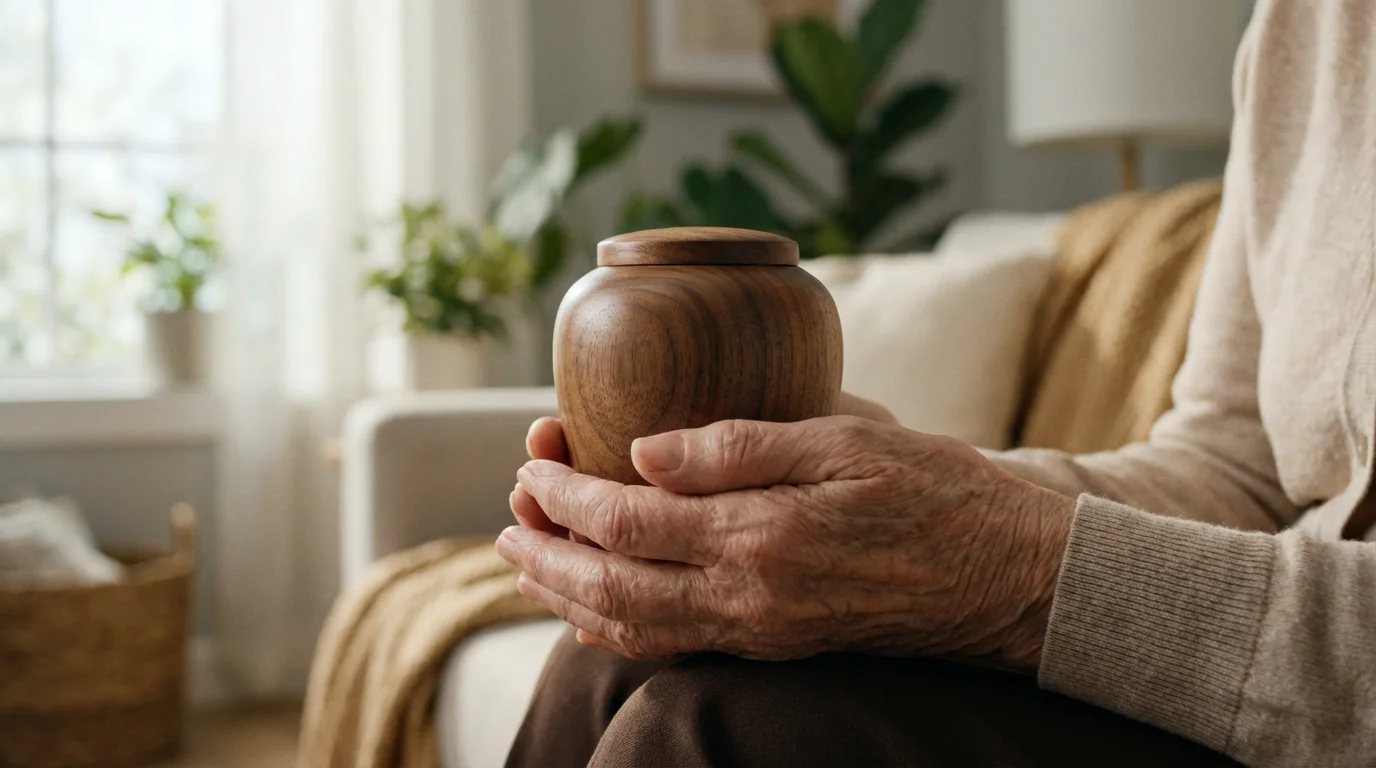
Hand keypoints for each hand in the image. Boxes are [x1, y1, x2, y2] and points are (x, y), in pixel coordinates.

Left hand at [498, 416, 1074, 669]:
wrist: (1007, 578)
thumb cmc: (938, 492)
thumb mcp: (844, 440)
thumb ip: (738, 445)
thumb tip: (644, 452)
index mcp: (760, 536)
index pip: (626, 522)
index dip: (565, 496)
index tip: (531, 465)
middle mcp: (749, 597)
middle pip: (610, 586)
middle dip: (545, 554)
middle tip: (506, 520)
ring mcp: (760, 632)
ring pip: (633, 627)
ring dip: (569, 595)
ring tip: (529, 561)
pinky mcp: (775, 645)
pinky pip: (674, 647)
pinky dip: (619, 628)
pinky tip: (599, 605)